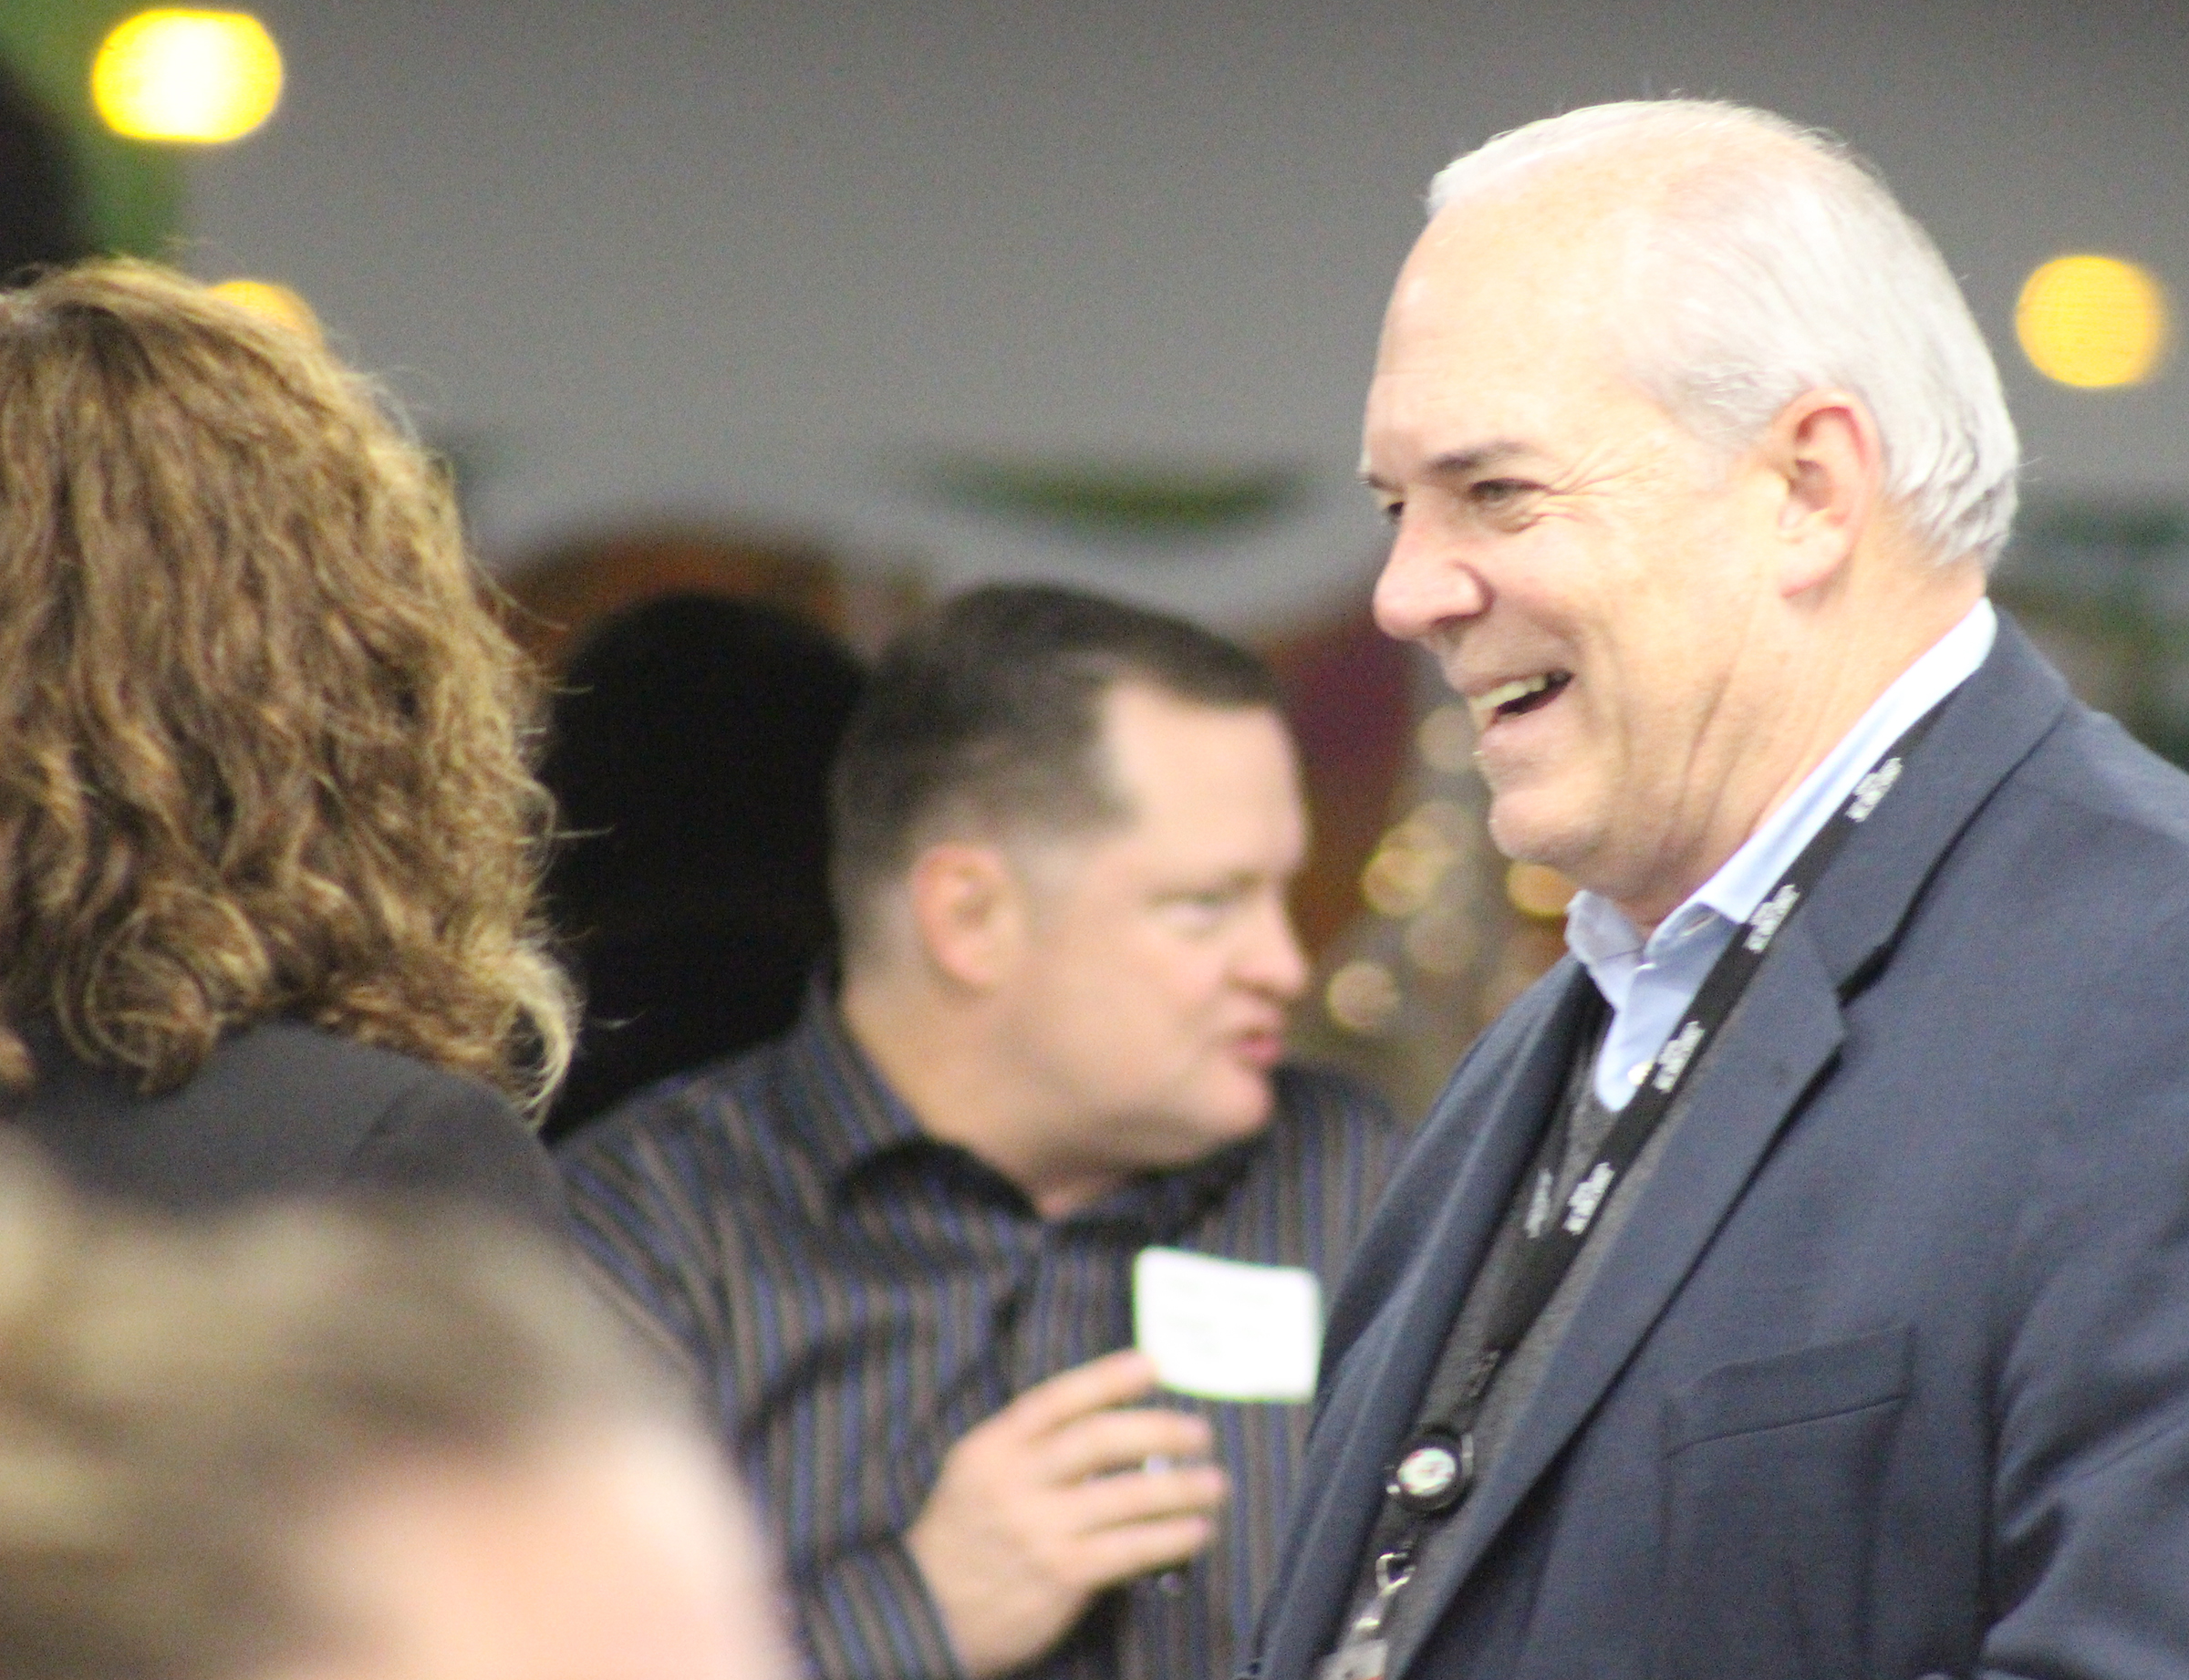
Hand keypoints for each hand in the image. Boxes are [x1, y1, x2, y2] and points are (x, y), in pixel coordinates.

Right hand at [905, 1349, 1225, 1677]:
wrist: (925, 1613)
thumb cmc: (963, 1537)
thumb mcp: (977, 1475)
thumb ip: (1030, 1450)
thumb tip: (1111, 1428)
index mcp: (992, 1448)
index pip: (1056, 1400)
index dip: (1107, 1378)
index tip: (1152, 1365)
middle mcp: (1016, 1482)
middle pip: (1097, 1441)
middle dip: (1156, 1430)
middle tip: (1199, 1431)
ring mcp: (1040, 1530)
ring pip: (1124, 1497)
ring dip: (1180, 1488)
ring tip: (1215, 1483)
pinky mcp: (1063, 1575)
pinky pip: (1129, 1549)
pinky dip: (1169, 1537)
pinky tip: (1196, 1531)